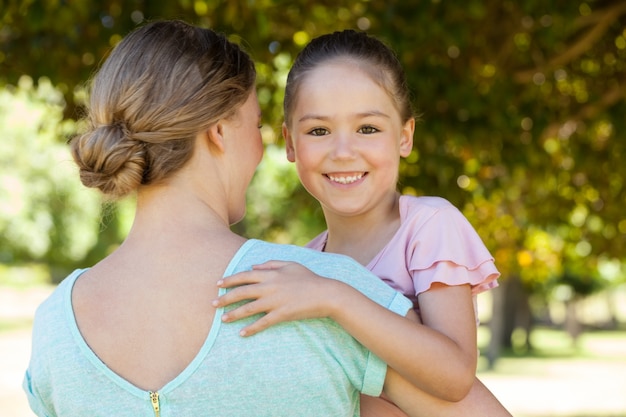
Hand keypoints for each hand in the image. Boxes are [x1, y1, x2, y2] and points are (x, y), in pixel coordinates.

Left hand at [212, 260, 344, 335]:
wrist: (325, 293)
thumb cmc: (309, 278)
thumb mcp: (290, 264)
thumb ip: (271, 263)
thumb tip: (253, 265)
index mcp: (271, 274)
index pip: (245, 276)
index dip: (230, 280)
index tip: (218, 284)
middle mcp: (270, 286)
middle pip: (242, 292)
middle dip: (225, 298)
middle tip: (213, 304)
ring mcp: (275, 301)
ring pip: (249, 308)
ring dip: (234, 314)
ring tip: (223, 319)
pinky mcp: (282, 314)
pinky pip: (262, 322)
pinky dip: (251, 328)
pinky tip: (241, 333)